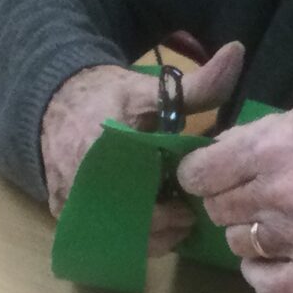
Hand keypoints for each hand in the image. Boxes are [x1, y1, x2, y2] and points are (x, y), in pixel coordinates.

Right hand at [38, 40, 244, 228]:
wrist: (54, 101)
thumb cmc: (106, 96)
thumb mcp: (150, 88)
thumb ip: (198, 84)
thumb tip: (237, 53)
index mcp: (99, 151)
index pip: (140, 197)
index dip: (168, 208)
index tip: (189, 205)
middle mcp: (78, 183)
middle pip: (130, 225)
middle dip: (163, 226)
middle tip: (187, 216)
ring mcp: (69, 203)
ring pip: (117, 238)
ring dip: (150, 236)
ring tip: (172, 222)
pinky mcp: (65, 215)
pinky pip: (103, 239)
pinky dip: (131, 236)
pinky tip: (151, 226)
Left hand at [178, 86, 292, 292]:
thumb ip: (264, 132)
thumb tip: (222, 150)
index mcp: (273, 147)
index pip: (199, 175)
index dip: (204, 173)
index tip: (216, 174)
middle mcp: (280, 194)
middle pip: (218, 211)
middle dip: (232, 199)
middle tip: (258, 193)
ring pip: (240, 244)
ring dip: (252, 233)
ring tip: (280, 220)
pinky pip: (266, 285)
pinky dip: (264, 272)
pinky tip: (278, 255)